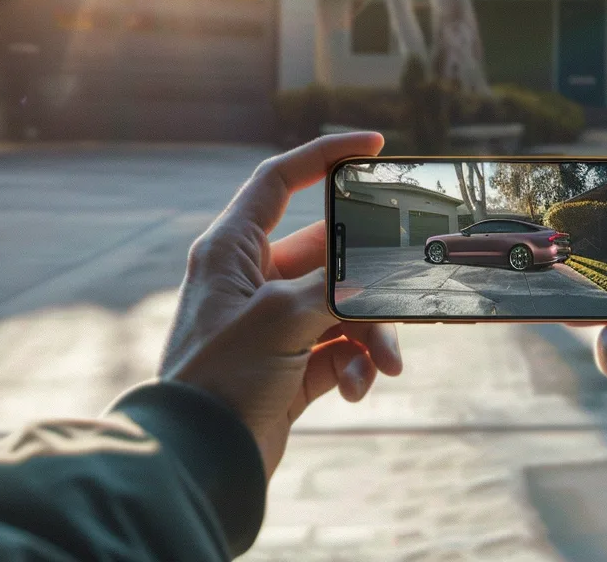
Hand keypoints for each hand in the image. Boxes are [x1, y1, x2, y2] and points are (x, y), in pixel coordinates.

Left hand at [159, 133, 401, 476]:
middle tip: (406, 281)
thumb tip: (376, 274)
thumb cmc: (222, 377)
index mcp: (232, 249)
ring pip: (341, 306)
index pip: (280, 181)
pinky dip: (354, 366)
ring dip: (369, 333)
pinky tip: (357, 388)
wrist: (199, 460)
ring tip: (386, 364)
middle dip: (369, 277)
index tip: (372, 145)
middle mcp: (250, 280)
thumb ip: (336, 285)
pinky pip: (338, 351)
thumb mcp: (283, 317)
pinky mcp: (288, 367)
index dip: (324, 155)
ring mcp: (271, 325)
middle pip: (329, 254)